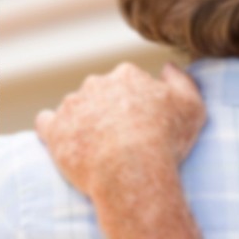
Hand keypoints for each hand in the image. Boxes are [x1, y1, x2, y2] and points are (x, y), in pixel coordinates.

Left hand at [37, 63, 205, 201]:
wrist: (131, 171)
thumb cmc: (166, 142)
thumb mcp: (192, 108)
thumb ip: (182, 81)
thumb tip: (167, 67)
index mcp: (127, 75)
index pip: (128, 83)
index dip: (135, 105)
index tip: (141, 125)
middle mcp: (96, 83)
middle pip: (100, 93)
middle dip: (107, 111)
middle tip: (119, 140)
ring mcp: (71, 105)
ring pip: (74, 108)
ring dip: (81, 122)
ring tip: (95, 150)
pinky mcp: (53, 129)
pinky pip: (46, 123)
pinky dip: (52, 130)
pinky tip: (62, 143)